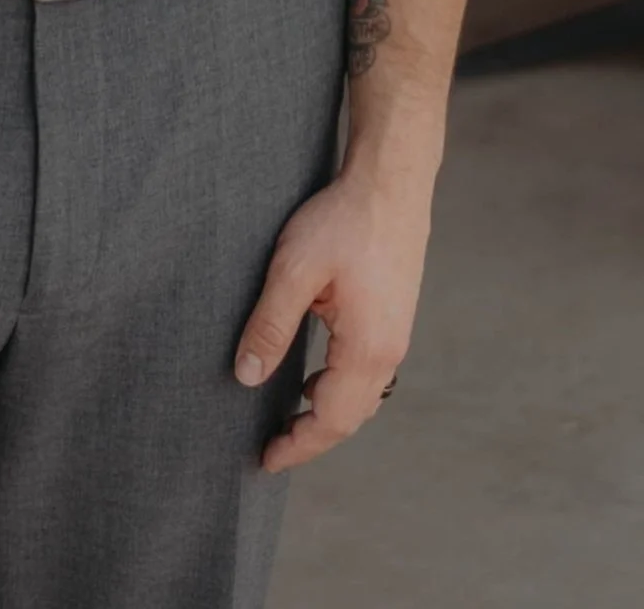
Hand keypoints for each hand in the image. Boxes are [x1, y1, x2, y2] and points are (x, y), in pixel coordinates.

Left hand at [232, 163, 431, 470]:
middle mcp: (389, 351)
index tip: (266, 459)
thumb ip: (270, 325)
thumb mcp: (294, 270)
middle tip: (272, 447)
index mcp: (367, 348)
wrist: (391, 183)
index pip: (330, 419)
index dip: (298, 444)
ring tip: (289, 416)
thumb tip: (248, 376)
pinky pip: (368, 374)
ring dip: (327, 413)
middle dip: (312, 437)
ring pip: (362, 397)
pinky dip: (341, 389)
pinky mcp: (394, 318)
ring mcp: (396, 336)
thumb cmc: (343, 220)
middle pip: (350, 417)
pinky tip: (315, 377)